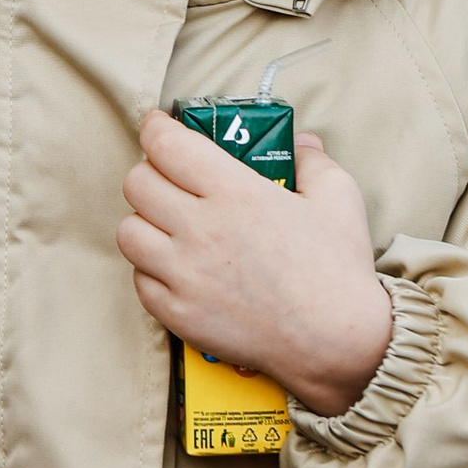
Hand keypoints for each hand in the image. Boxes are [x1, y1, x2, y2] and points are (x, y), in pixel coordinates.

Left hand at [115, 115, 394, 420]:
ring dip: (144, 222)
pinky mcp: (178, 313)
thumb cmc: (338, 270)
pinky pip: (139, 280)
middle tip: (169, 178)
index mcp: (235, 192)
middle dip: (149, 172)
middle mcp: (200, 229)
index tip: (157, 125)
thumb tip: (301, 140)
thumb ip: (313, 159)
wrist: (336, 342)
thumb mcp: (339, 197)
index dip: (155, 128)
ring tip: (167, 225)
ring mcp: (184, 274)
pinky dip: (150, 270)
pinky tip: (176, 268)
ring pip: (128, 231)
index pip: (166, 146)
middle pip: (136, 183)